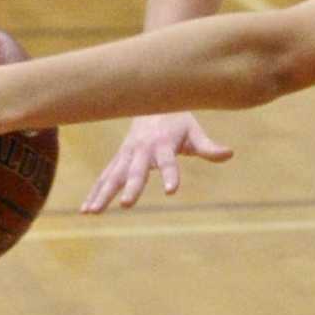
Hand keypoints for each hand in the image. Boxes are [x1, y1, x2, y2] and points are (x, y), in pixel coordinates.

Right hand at [80, 112, 232, 212]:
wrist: (149, 101)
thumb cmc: (177, 120)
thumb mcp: (194, 131)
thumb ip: (208, 146)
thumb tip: (229, 153)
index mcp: (163, 144)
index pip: (169, 162)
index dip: (171, 175)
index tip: (171, 190)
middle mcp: (142, 150)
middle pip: (136, 171)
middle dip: (131, 188)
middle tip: (126, 205)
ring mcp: (126, 155)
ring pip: (112, 175)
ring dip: (102, 194)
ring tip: (93, 213)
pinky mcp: (117, 159)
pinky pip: (104, 177)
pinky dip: (94, 192)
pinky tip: (85, 211)